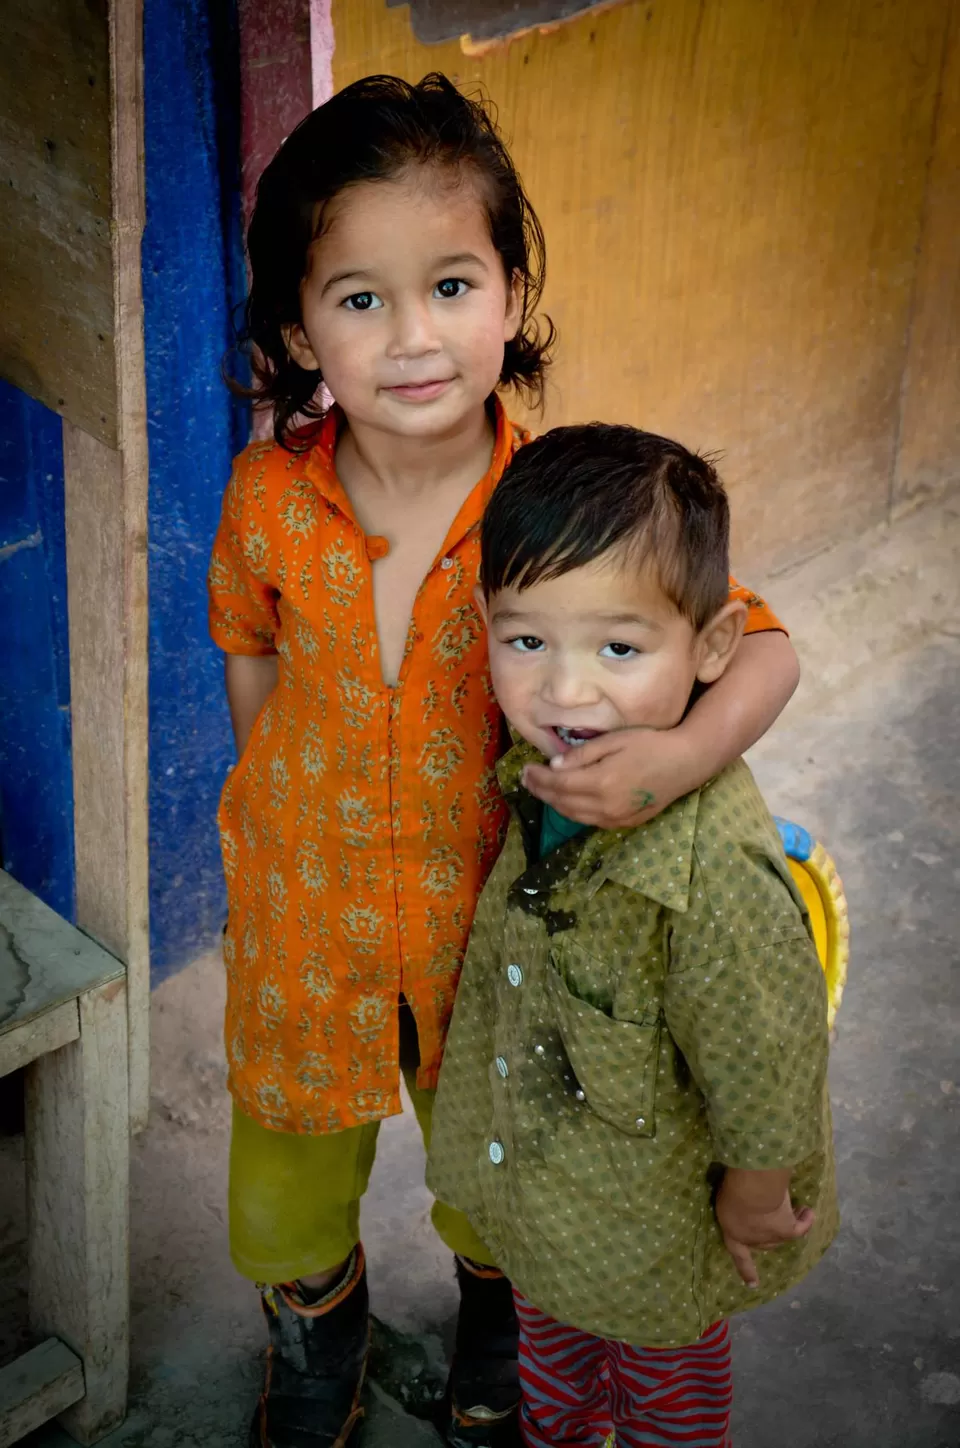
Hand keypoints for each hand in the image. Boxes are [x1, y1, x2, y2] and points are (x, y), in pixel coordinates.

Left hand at [522, 725, 692, 829]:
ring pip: (574, 816)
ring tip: (541, 791)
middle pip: (562, 802)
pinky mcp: (625, 823)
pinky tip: (567, 802)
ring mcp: (616, 818)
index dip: (538, 777)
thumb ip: (582, 754)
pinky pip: (591, 821)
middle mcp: (605, 806)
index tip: (525, 768)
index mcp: (600, 782)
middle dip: (541, 791)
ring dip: (554, 804)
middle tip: (526, 780)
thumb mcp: (614, 740)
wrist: (686, 763)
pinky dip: (574, 812)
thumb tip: (554, 765)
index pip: (558, 783)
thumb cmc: (651, 743)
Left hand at [716, 1175, 814, 1287]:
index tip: (753, 1285)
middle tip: (773, 1215)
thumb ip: (733, 1205)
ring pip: (782, 1233)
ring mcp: (772, 1237)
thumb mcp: (725, 1199)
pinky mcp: (788, 1230)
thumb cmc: (732, 1192)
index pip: (739, 1256)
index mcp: (733, 1234)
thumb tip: (740, 1199)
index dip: (746, 1271)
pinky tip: (808, 1212)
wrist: (750, 1192)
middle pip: (763, 1242)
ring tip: (795, 1208)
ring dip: (788, 1220)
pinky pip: (799, 1228)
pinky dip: (805, 1221)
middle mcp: (753, 1240)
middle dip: (767, 1230)